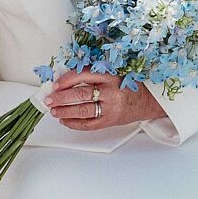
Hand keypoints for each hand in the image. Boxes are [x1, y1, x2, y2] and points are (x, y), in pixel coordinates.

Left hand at [45, 70, 163, 131]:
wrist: (148, 101)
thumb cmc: (128, 85)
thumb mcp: (113, 74)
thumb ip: (93, 75)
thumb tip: (65, 80)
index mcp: (111, 75)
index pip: (83, 75)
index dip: (66, 80)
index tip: (55, 84)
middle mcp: (111, 92)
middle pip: (80, 94)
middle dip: (60, 97)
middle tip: (49, 99)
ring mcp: (111, 108)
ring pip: (82, 111)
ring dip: (64, 111)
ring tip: (53, 111)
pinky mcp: (110, 121)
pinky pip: (88, 125)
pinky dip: (74, 123)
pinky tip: (65, 120)